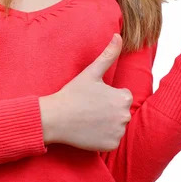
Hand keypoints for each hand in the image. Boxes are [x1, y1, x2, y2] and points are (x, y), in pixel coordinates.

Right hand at [43, 33, 132, 151]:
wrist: (55, 118)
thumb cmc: (73, 93)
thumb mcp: (91, 72)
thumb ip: (108, 54)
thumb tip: (119, 36)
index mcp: (123, 97)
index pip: (123, 96)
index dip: (108, 95)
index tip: (94, 97)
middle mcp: (124, 116)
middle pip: (121, 111)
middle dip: (109, 109)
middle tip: (90, 107)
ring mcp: (118, 132)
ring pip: (117, 126)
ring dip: (107, 123)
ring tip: (89, 118)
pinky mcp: (110, 145)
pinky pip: (111, 140)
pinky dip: (103, 137)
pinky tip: (89, 131)